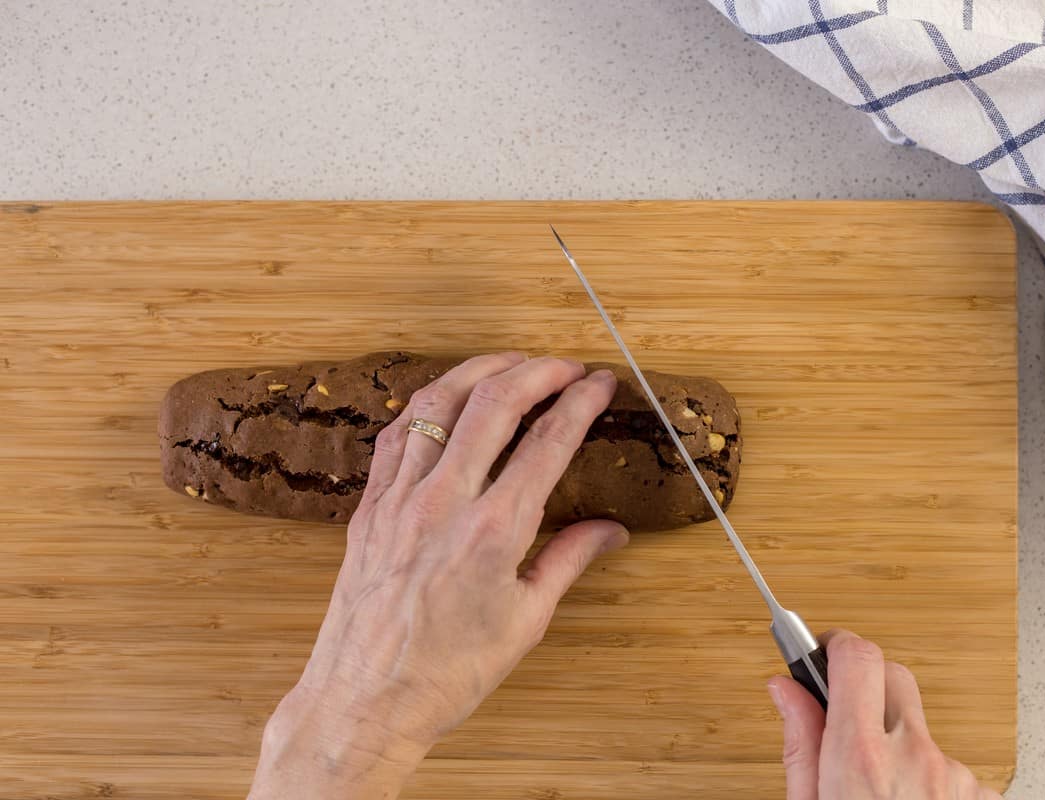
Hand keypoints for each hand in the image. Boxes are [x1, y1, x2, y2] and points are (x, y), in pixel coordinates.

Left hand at [248, 353, 628, 798]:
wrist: (364, 702)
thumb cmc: (448, 672)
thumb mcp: (525, 621)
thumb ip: (568, 560)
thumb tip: (611, 530)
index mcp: (494, 533)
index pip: (547, 443)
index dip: (580, 402)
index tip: (601, 382)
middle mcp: (444, 503)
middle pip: (493, 404)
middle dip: (537, 371)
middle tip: (566, 365)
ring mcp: (399, 500)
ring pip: (439, 404)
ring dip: (480, 371)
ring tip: (512, 363)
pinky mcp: (369, 507)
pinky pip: (398, 436)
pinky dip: (428, 405)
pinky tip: (447, 399)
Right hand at [769, 630, 1002, 799]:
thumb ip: (801, 747)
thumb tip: (786, 690)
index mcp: (861, 761)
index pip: (857, 658)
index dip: (838, 645)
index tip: (823, 651)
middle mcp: (915, 759)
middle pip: (894, 677)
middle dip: (866, 685)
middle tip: (846, 720)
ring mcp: (954, 776)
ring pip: (921, 728)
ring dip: (899, 744)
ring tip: (882, 790)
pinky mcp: (980, 794)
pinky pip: (951, 766)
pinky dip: (930, 779)